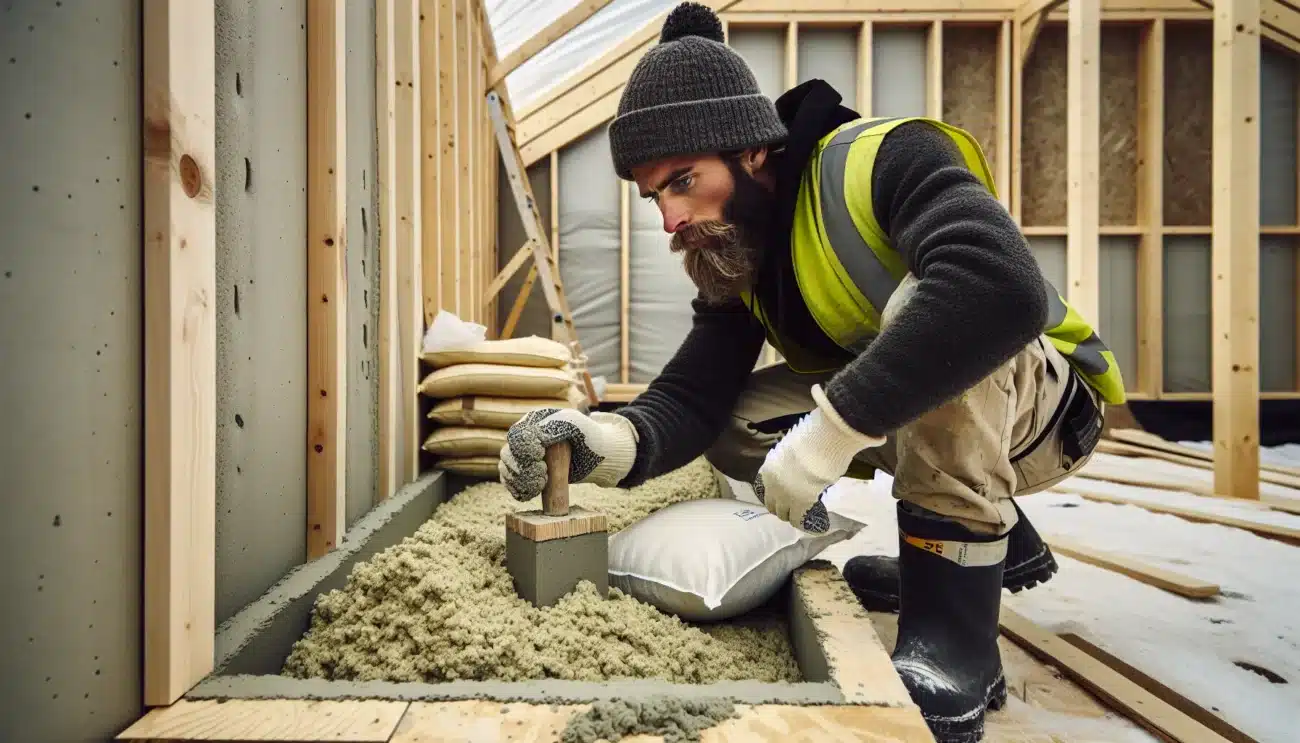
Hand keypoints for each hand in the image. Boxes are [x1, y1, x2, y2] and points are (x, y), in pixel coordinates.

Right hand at [498, 408, 638, 501]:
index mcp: (533, 422)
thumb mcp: (575, 424)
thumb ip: (555, 424)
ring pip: (506, 469)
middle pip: (508, 454)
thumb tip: (535, 437)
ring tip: (540, 486)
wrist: (598, 455)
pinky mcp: (526, 472)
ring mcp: (523, 455)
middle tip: (544, 475)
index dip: (524, 449)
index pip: (517, 436)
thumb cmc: (589, 436)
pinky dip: (516, 490)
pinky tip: (529, 494)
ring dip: (520, 481)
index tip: (540, 457)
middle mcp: (524, 438)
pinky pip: (510, 482)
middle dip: (523, 469)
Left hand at [754, 384, 885, 532]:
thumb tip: (799, 466)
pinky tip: (812, 523)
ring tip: (803, 514)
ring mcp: (784, 496)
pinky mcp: (800, 504)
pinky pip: (798, 519)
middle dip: (781, 507)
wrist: (820, 443)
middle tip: (793, 506)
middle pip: (772, 504)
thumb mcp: (794, 448)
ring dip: (792, 514)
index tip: (783, 495)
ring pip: (783, 513)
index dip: (775, 494)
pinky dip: (804, 522)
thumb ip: (792, 461)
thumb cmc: (811, 438)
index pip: (766, 488)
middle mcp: (772, 484)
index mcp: (768, 468)